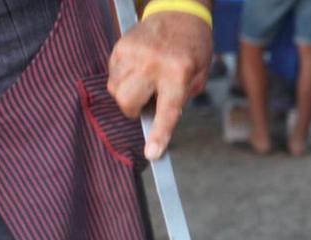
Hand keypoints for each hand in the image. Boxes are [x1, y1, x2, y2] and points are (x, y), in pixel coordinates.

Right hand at [108, 11, 212, 159]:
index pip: (167, 111)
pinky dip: (122, 78)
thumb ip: (180, 99)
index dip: (159, 135)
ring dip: (127, 93)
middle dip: (133, 109)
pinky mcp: (121, 46)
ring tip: (144, 82)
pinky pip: (112, 74)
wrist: (179, 13)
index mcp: (178, 72)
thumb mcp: (198, 76)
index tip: (152, 154)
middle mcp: (153, 63)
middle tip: (147, 103)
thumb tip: (157, 121)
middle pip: (127, 101)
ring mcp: (133, 53)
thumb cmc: (192, 48)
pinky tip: (137, 70)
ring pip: (115, 89)